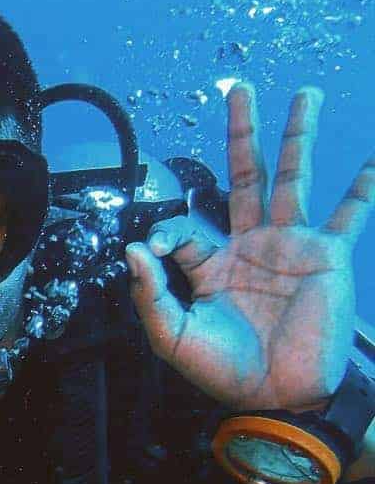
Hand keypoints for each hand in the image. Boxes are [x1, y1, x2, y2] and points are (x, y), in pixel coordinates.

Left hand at [127, 84, 373, 410]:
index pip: (184, 227)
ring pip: (293, 179)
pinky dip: (362, 189)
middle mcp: (249, 246)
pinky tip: (373, 162)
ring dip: (297, 137)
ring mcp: (289, 247)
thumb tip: (132, 250)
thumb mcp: (173, 337)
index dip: (165, 230)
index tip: (155, 247)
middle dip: (240, 135)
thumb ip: (150, 294)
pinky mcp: (325, 257)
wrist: (275, 395)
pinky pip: (347, 216)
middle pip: (243, 177)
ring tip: (304, 95)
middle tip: (238, 89)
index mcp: (210, 265)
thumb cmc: (222, 370)